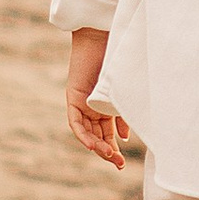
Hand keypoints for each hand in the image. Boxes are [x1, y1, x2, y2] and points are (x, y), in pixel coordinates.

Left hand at [65, 26, 129, 171]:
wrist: (104, 35)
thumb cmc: (119, 57)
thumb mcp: (123, 91)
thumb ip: (123, 113)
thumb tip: (124, 137)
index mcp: (107, 106)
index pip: (108, 133)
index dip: (114, 148)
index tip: (123, 162)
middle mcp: (94, 107)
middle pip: (98, 136)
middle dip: (107, 152)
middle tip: (119, 165)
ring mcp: (83, 103)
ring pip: (87, 132)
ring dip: (97, 146)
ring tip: (109, 156)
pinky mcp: (74, 97)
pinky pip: (75, 122)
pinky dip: (83, 134)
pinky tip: (92, 145)